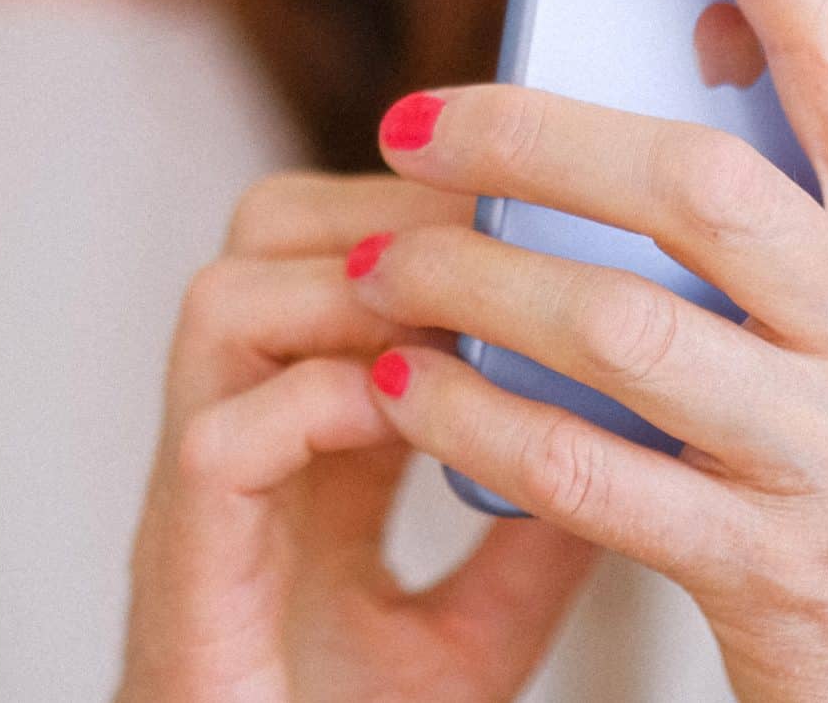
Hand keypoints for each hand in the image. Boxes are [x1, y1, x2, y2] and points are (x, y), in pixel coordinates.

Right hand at [115, 171, 605, 702]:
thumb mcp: (478, 627)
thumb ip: (534, 527)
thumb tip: (641, 431)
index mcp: (304, 435)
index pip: (339, 253)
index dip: (423, 207)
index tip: (532, 201)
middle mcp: (243, 431)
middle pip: (263, 234)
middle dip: (377, 206)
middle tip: (491, 230)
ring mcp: (204, 489)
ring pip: (223, 303)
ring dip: (342, 287)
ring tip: (449, 314)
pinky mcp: (186, 561)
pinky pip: (221, 440)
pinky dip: (313, 406)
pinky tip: (400, 414)